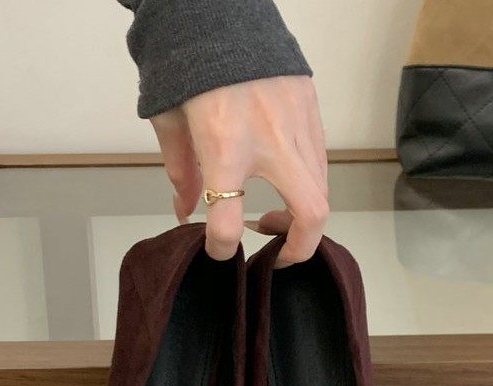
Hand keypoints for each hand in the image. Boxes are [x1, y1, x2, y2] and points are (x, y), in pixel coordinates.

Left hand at [151, 75, 328, 266]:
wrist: (218, 8)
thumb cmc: (191, 63)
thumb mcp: (170, 120)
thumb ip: (180, 171)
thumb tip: (185, 209)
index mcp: (224, 145)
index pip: (228, 220)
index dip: (221, 247)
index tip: (218, 251)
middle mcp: (270, 139)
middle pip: (310, 214)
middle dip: (298, 247)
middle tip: (277, 254)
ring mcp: (297, 124)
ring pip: (321, 191)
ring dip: (302, 216)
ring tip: (274, 216)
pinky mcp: (311, 110)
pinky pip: (320, 163)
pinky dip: (307, 185)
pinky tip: (284, 182)